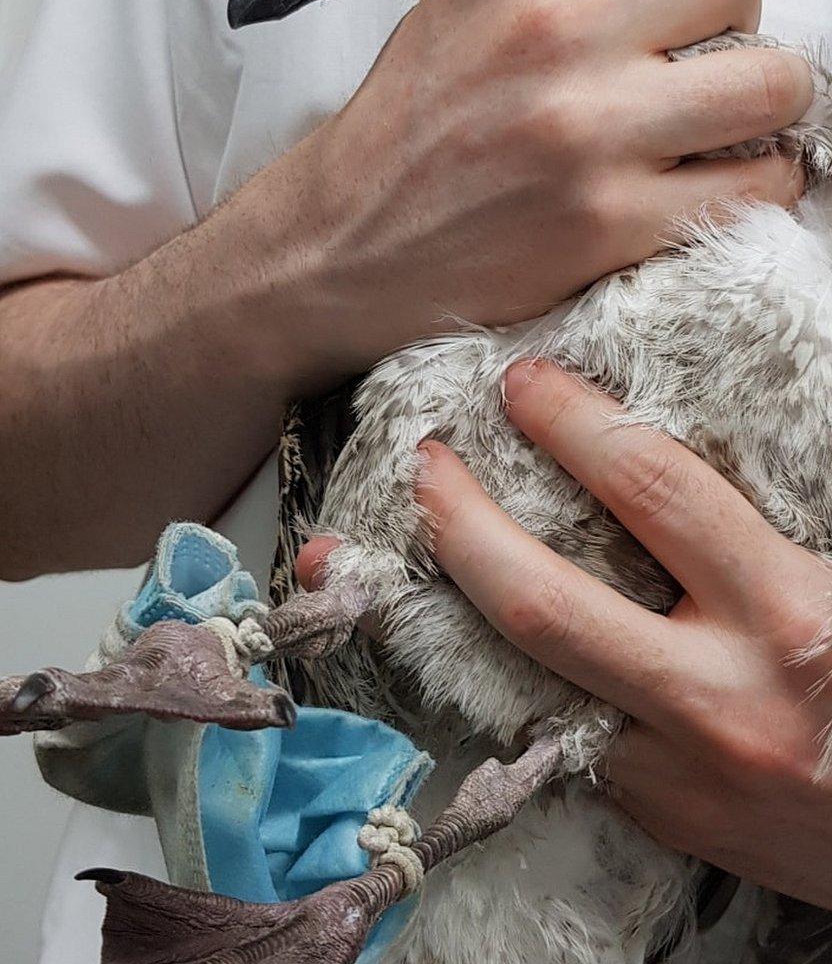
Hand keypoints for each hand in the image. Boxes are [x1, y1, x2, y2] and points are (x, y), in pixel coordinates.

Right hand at [290, 0, 807, 374]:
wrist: (337, 250)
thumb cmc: (398, 137)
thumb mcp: (459, 10)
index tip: (639, 31)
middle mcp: (551, 32)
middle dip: (730, 25)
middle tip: (695, 71)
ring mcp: (585, 131)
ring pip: (772, 84)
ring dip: (758, 109)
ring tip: (713, 134)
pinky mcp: (607, 222)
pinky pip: (754, 187)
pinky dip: (749, 190)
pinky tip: (702, 191)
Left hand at [403, 359, 831, 908]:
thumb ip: (758, 530)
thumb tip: (648, 464)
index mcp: (788, 615)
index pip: (654, 491)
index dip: (574, 424)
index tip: (522, 383)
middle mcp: (720, 698)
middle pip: (547, 603)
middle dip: (466, 526)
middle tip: (424, 466)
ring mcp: (677, 771)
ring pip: (526, 680)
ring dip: (456, 612)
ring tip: (409, 548)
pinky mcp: (658, 814)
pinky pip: (564, 728)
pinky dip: (522, 674)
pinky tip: (486, 635)